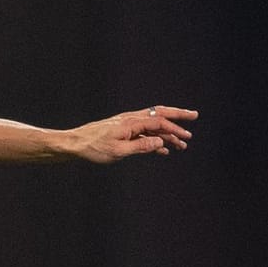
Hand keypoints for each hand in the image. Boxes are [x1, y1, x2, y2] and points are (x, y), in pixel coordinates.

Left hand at [67, 105, 195, 162]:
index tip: (186, 137)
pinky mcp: (121, 131)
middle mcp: (130, 120)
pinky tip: (162, 149)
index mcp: (131, 123)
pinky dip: (154, 139)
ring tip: (181, 144)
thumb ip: (141, 147)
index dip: (175, 129)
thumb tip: (160, 143)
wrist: (73, 144)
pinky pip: (143, 132)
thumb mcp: (118, 151)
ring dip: (167, 133)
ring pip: (152, 125)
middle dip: (177, 116)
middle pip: (158, 114)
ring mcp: (126, 124)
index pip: (159, 122)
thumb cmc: (93, 148)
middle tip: (194, 116)